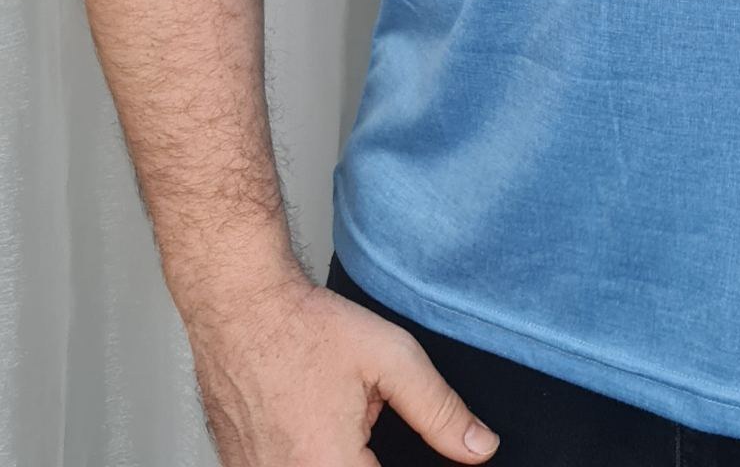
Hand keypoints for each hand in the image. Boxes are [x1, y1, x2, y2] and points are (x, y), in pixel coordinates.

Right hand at [183, 268, 500, 464]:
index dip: (406, 464)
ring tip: (337, 416)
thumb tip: (480, 448)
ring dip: (341, 456)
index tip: (394, 438)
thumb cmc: (307, 327)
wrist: (239, 307)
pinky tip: (315, 424)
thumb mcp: (391, 358)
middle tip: (367, 418)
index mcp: (327, 466)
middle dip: (373, 458)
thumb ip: (439, 410)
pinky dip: (313, 455)